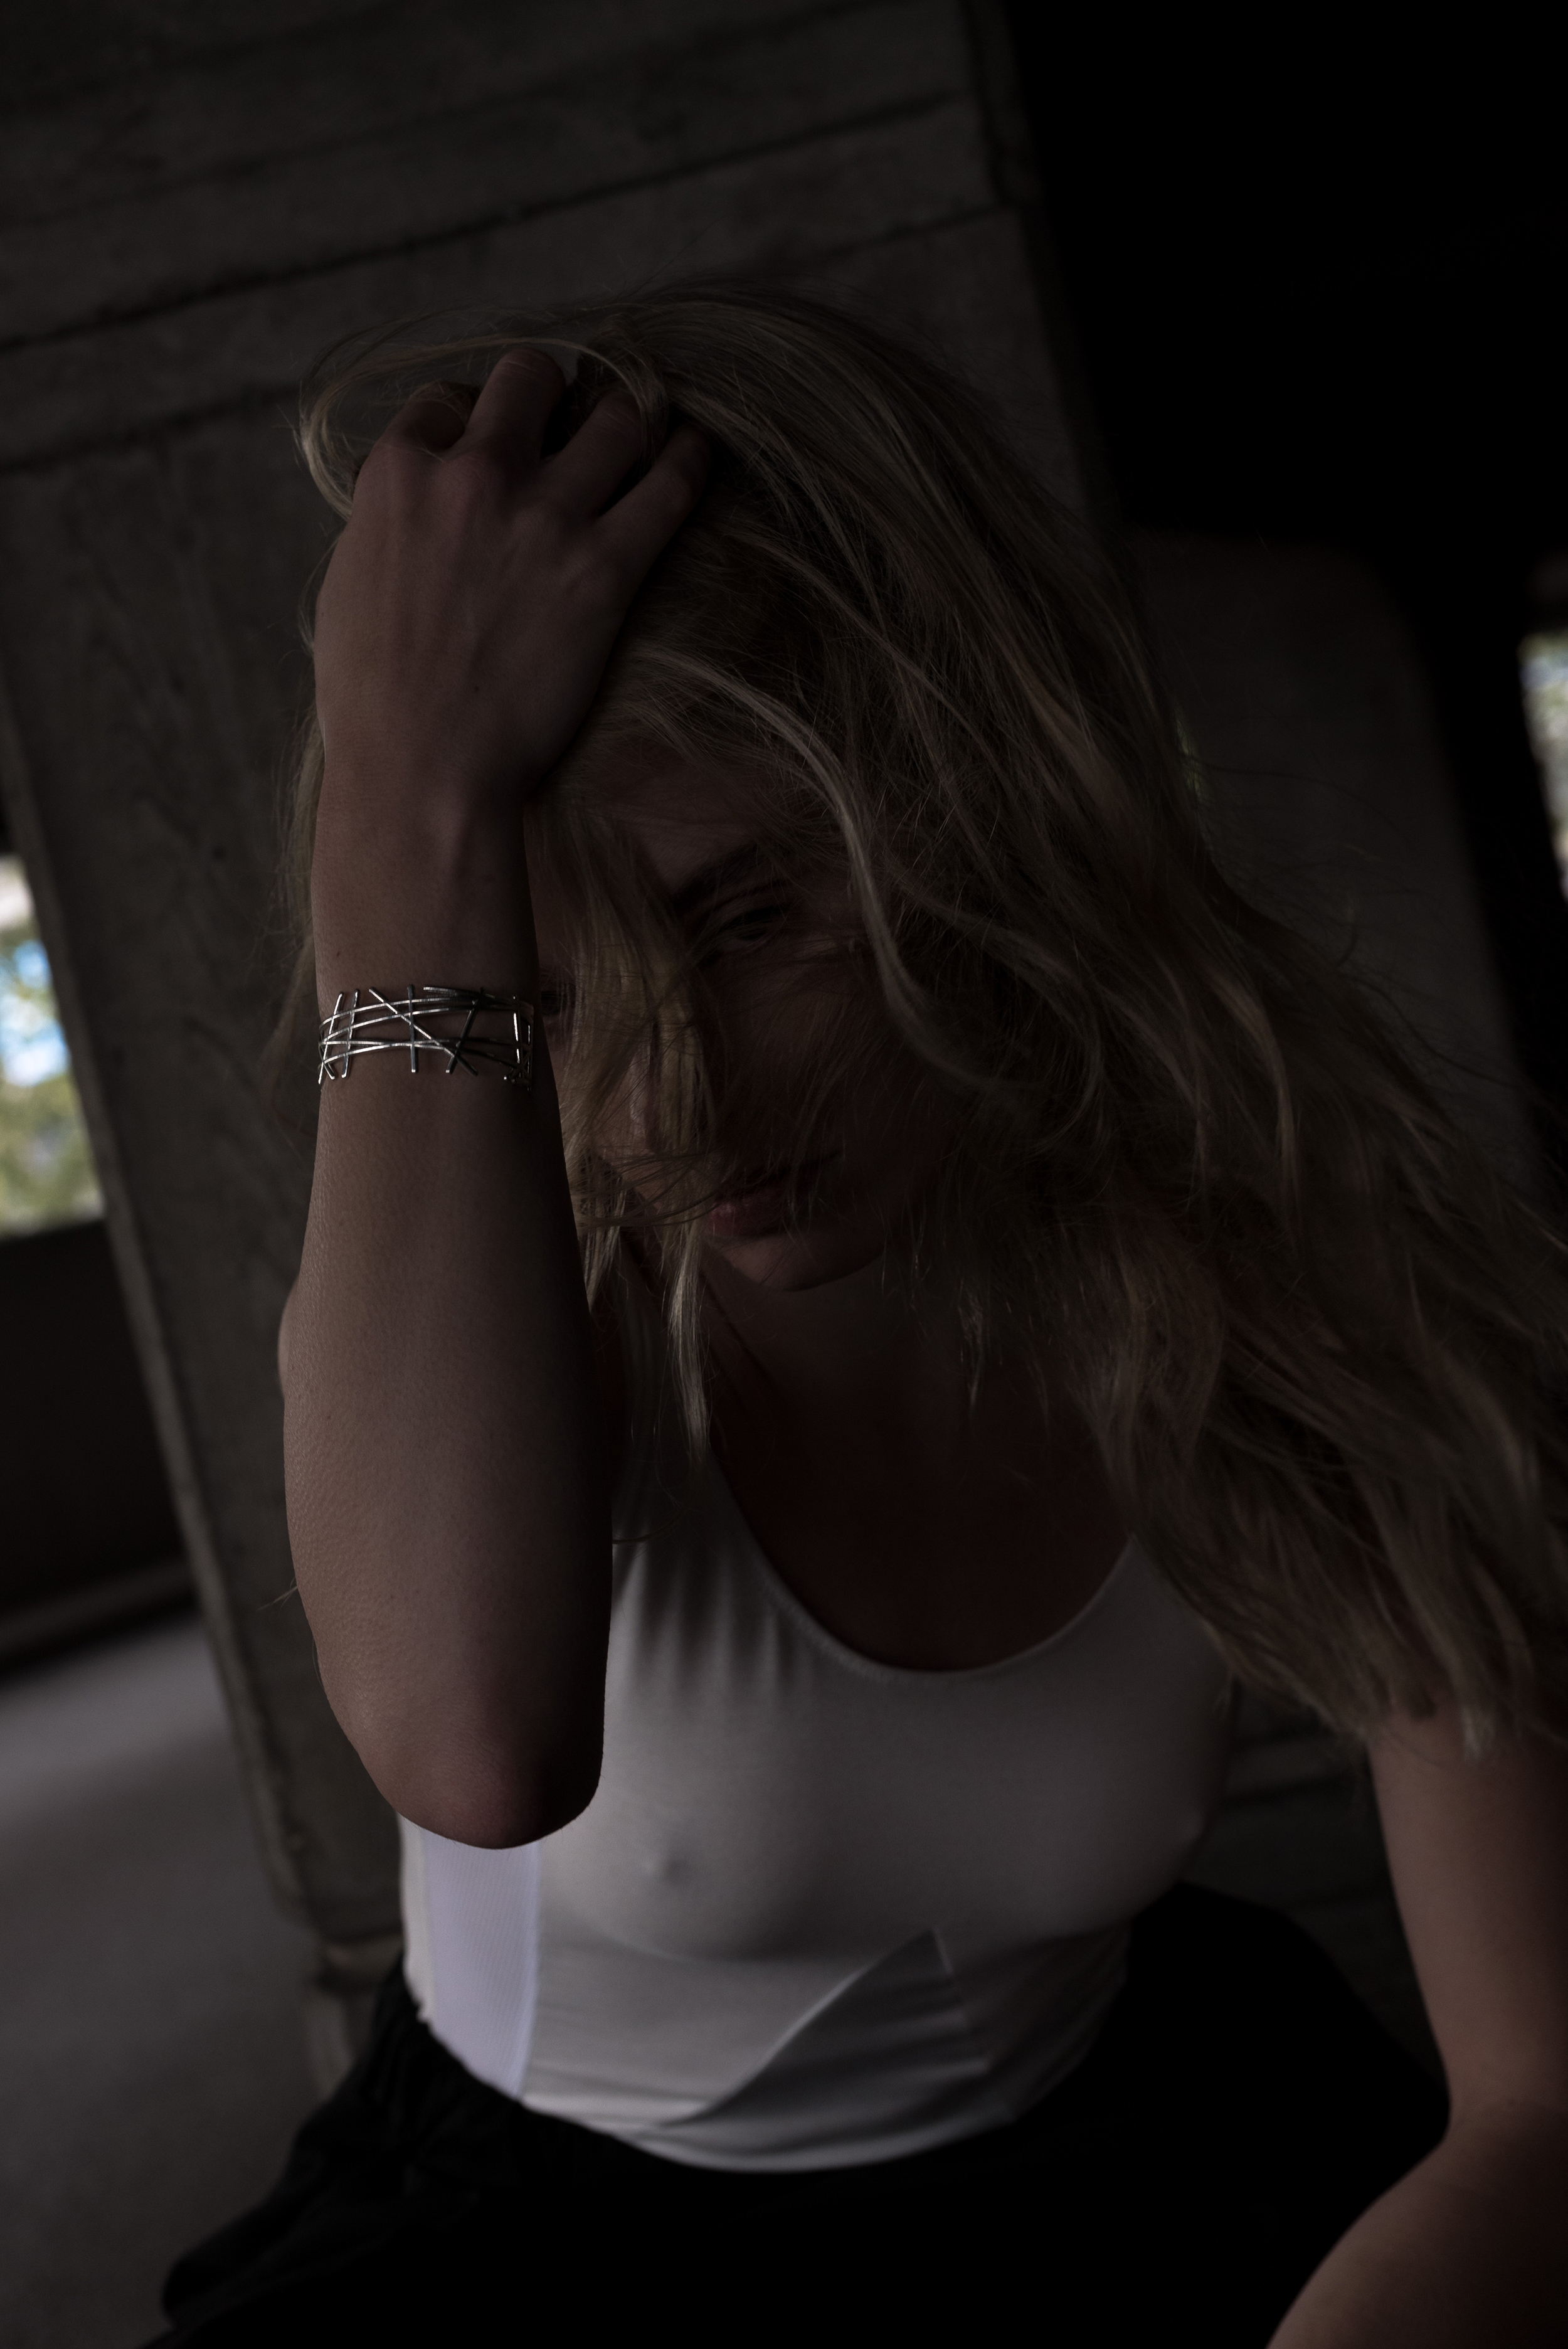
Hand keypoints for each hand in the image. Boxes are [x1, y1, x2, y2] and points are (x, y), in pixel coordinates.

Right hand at [312, 350, 709, 840]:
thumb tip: (411, 509)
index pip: (446, 401)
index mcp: (399, 475)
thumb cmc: (373, 699)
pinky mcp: (605, 570)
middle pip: (530, 376)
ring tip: (639, 439)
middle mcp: (474, 476)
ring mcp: (544, 518)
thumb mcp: (349, 584)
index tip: (492, 449)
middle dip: (550, 393)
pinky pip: (670, 486)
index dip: (472, 423)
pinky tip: (696, 453)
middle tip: (569, 424)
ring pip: (613, 417)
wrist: (422, 772)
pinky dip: (689, 460)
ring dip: (627, 422)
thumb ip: (388, 525)